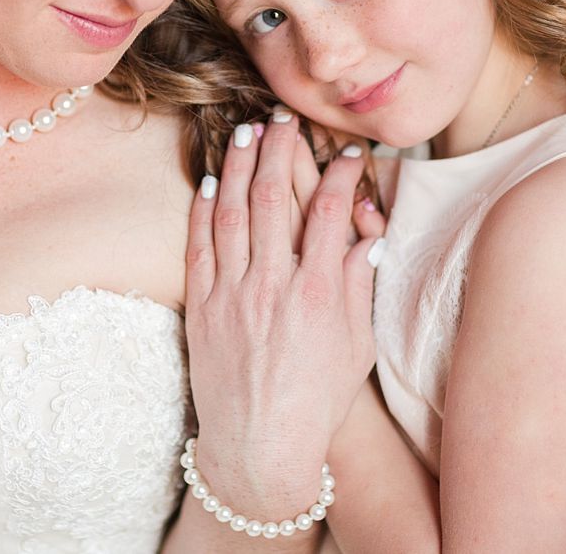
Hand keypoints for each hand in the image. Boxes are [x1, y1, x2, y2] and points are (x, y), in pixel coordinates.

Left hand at [184, 112, 381, 515]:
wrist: (259, 448)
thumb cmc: (316, 401)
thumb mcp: (355, 347)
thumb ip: (359, 287)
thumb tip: (367, 238)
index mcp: (319, 295)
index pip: (331, 213)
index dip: (341, 175)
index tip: (348, 153)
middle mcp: (273, 287)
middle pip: (275, 199)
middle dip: (281, 150)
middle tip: (285, 118)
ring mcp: (232, 295)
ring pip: (231, 213)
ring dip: (238, 167)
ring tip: (245, 132)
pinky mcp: (201, 309)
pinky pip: (199, 248)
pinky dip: (203, 211)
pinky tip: (208, 182)